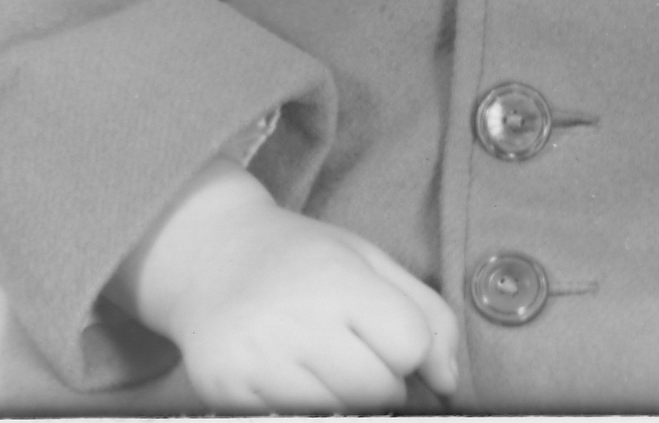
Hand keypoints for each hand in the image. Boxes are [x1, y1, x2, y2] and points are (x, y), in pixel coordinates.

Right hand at [109, 160, 459, 412]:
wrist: (209, 253)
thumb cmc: (300, 257)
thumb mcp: (367, 258)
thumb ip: (425, 312)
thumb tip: (449, 381)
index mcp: (336, 278)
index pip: (408, 345)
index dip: (408, 348)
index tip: (385, 335)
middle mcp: (295, 320)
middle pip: (378, 392)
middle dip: (381, 383)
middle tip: (354, 355)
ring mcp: (258, 362)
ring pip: (337, 417)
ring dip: (344, 404)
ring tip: (323, 367)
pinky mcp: (226, 393)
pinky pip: (290, 422)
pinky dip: (302, 410)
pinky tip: (292, 381)